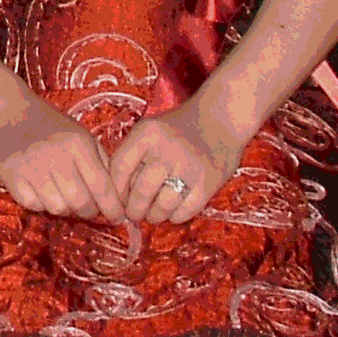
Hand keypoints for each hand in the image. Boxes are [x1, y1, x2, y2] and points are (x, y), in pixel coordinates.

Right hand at [0, 96, 122, 220]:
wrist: (6, 110)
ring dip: (64, 209)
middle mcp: (54, 154)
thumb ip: (100, 163)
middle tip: (88, 208)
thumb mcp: (81, 135)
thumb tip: (116, 198)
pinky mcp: (10, 175)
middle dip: (89, 212)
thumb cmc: (50, 124)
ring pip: (57, 208)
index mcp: (77, 143)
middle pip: (80, 202)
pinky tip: (41, 191)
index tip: (117, 218)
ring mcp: (30, 166)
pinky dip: (40, 204)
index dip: (112, 208)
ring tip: (64, 197)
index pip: (101, 186)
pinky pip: (32, 205)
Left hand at [108, 100, 245, 223]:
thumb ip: (133, 155)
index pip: (120, 167)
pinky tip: (173, 212)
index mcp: (147, 133)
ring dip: (154, 216)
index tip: (117, 200)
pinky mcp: (209, 183)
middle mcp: (167, 149)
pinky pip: (185, 212)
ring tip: (154, 215)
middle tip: (134, 214)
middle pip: (140, 191)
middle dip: (134, 210)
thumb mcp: (150, 130)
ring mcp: (190, 167)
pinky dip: (176, 217)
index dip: (116, 190)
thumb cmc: (178, 128)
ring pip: (162, 206)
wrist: (221, 119)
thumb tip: (118, 195)